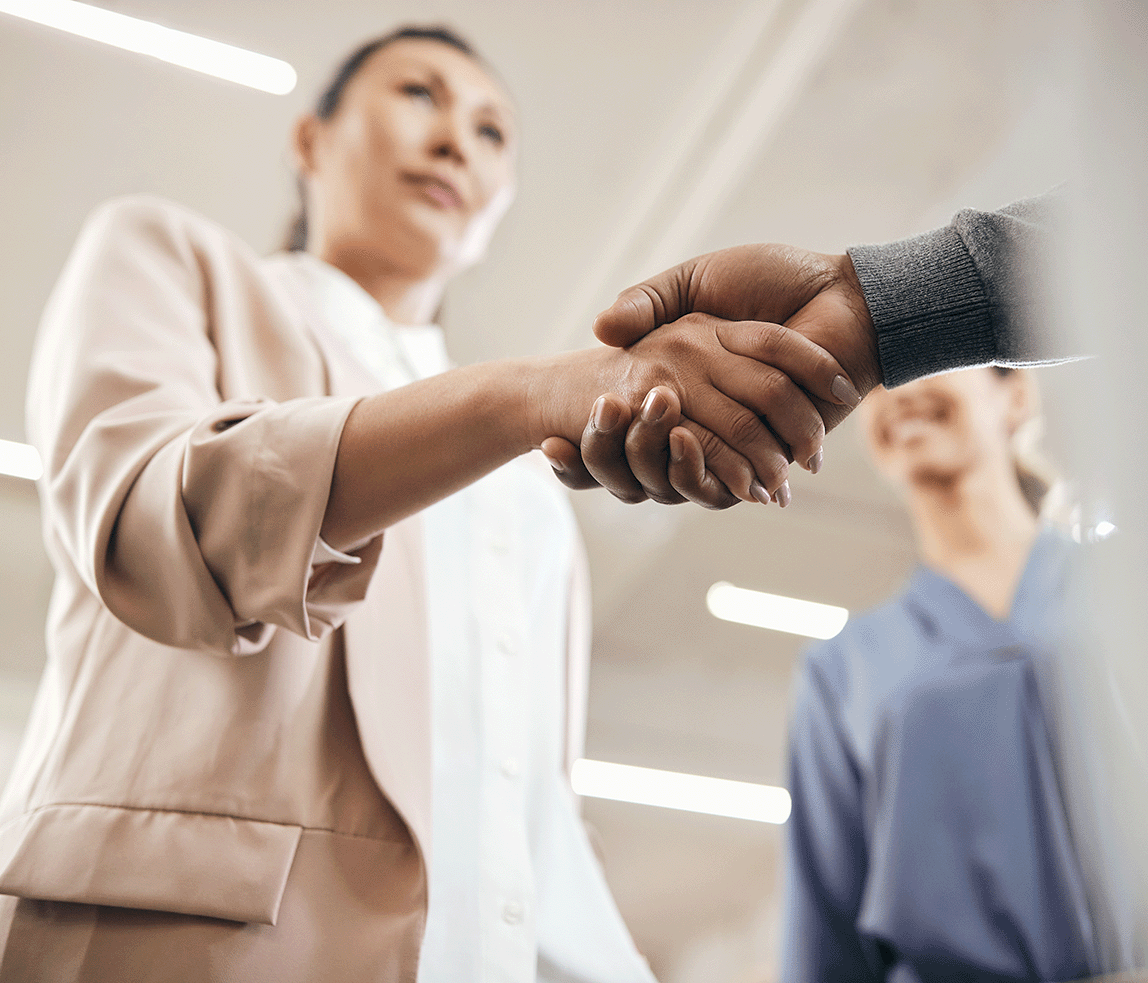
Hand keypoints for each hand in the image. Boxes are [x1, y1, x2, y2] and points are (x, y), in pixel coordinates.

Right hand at [545, 245, 881, 504]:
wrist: (842, 299)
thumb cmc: (775, 278)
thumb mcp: (696, 280)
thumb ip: (649, 301)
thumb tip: (599, 330)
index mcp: (690, 363)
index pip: (637, 403)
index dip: (599, 420)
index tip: (553, 433)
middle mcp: (708, 400)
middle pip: (650, 439)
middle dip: (604, 450)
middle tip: (551, 451)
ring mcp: (738, 427)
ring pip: (682, 461)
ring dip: (648, 467)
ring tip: (598, 466)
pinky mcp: (769, 448)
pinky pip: (721, 472)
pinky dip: (699, 477)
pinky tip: (648, 466)